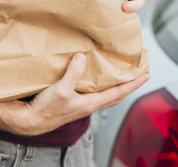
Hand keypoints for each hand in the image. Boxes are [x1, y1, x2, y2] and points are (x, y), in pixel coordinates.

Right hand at [0, 54, 149, 135]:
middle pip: (116, 95)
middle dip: (129, 84)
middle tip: (139, 74)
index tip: (146, 75)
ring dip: (116, 84)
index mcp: (90, 103)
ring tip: (120, 73)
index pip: (118, 93)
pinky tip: (93, 75)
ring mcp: (81, 104)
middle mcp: (89, 105)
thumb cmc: (46, 110)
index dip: (133, 84)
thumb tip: (84, 58)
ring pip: (105, 94)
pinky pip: (92, 91)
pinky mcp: (73, 101)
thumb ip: (73, 73)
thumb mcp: (61, 90)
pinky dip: (100, 84)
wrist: (31, 120)